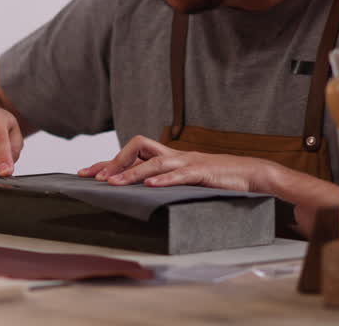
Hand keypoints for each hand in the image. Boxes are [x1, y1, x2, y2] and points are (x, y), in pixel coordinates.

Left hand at [77, 135, 269, 192]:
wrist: (252, 174)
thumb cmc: (220, 178)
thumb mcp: (188, 179)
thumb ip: (168, 181)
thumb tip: (143, 192)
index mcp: (170, 157)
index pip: (133, 152)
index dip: (109, 161)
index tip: (87, 172)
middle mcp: (175, 155)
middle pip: (137, 147)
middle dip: (114, 161)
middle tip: (95, 177)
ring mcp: (188, 161)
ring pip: (154, 161)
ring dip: (131, 173)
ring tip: (113, 183)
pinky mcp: (202, 172)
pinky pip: (180, 174)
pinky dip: (164, 179)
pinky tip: (150, 186)